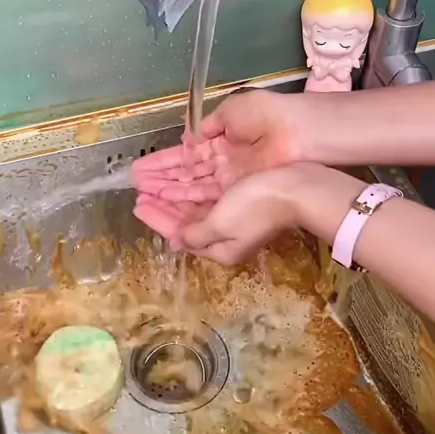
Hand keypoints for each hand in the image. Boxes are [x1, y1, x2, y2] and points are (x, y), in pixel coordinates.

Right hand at [132, 89, 305, 204]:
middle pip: (185, 175)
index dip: (163, 161)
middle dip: (160, 180)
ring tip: (141, 195)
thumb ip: (208, 126)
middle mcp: (221, 163)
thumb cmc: (266, 115)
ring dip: (166, 191)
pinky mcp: (235, 193)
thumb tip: (189, 139)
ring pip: (190, 188)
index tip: (141, 168)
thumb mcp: (231, 111)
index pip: (186, 154)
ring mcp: (228, 180)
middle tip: (135, 185)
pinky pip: (204, 197)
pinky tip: (164, 201)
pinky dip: (184, 199)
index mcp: (220, 140)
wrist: (295, 132)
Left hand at [134, 168, 301, 264]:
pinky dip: (191, 193)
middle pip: (185, 223)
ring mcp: (234, 221)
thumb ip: (195, 233)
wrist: (296, 188)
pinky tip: (181, 184)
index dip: (157, 219)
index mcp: (219, 249)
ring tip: (153, 186)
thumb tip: (175, 242)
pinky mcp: (242, 204)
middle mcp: (225, 238)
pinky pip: (207, 201)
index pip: (179, 235)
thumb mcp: (220, 224)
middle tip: (140, 192)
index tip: (138, 204)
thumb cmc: (256, 207)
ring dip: (173, 198)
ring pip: (195, 211)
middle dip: (162, 208)